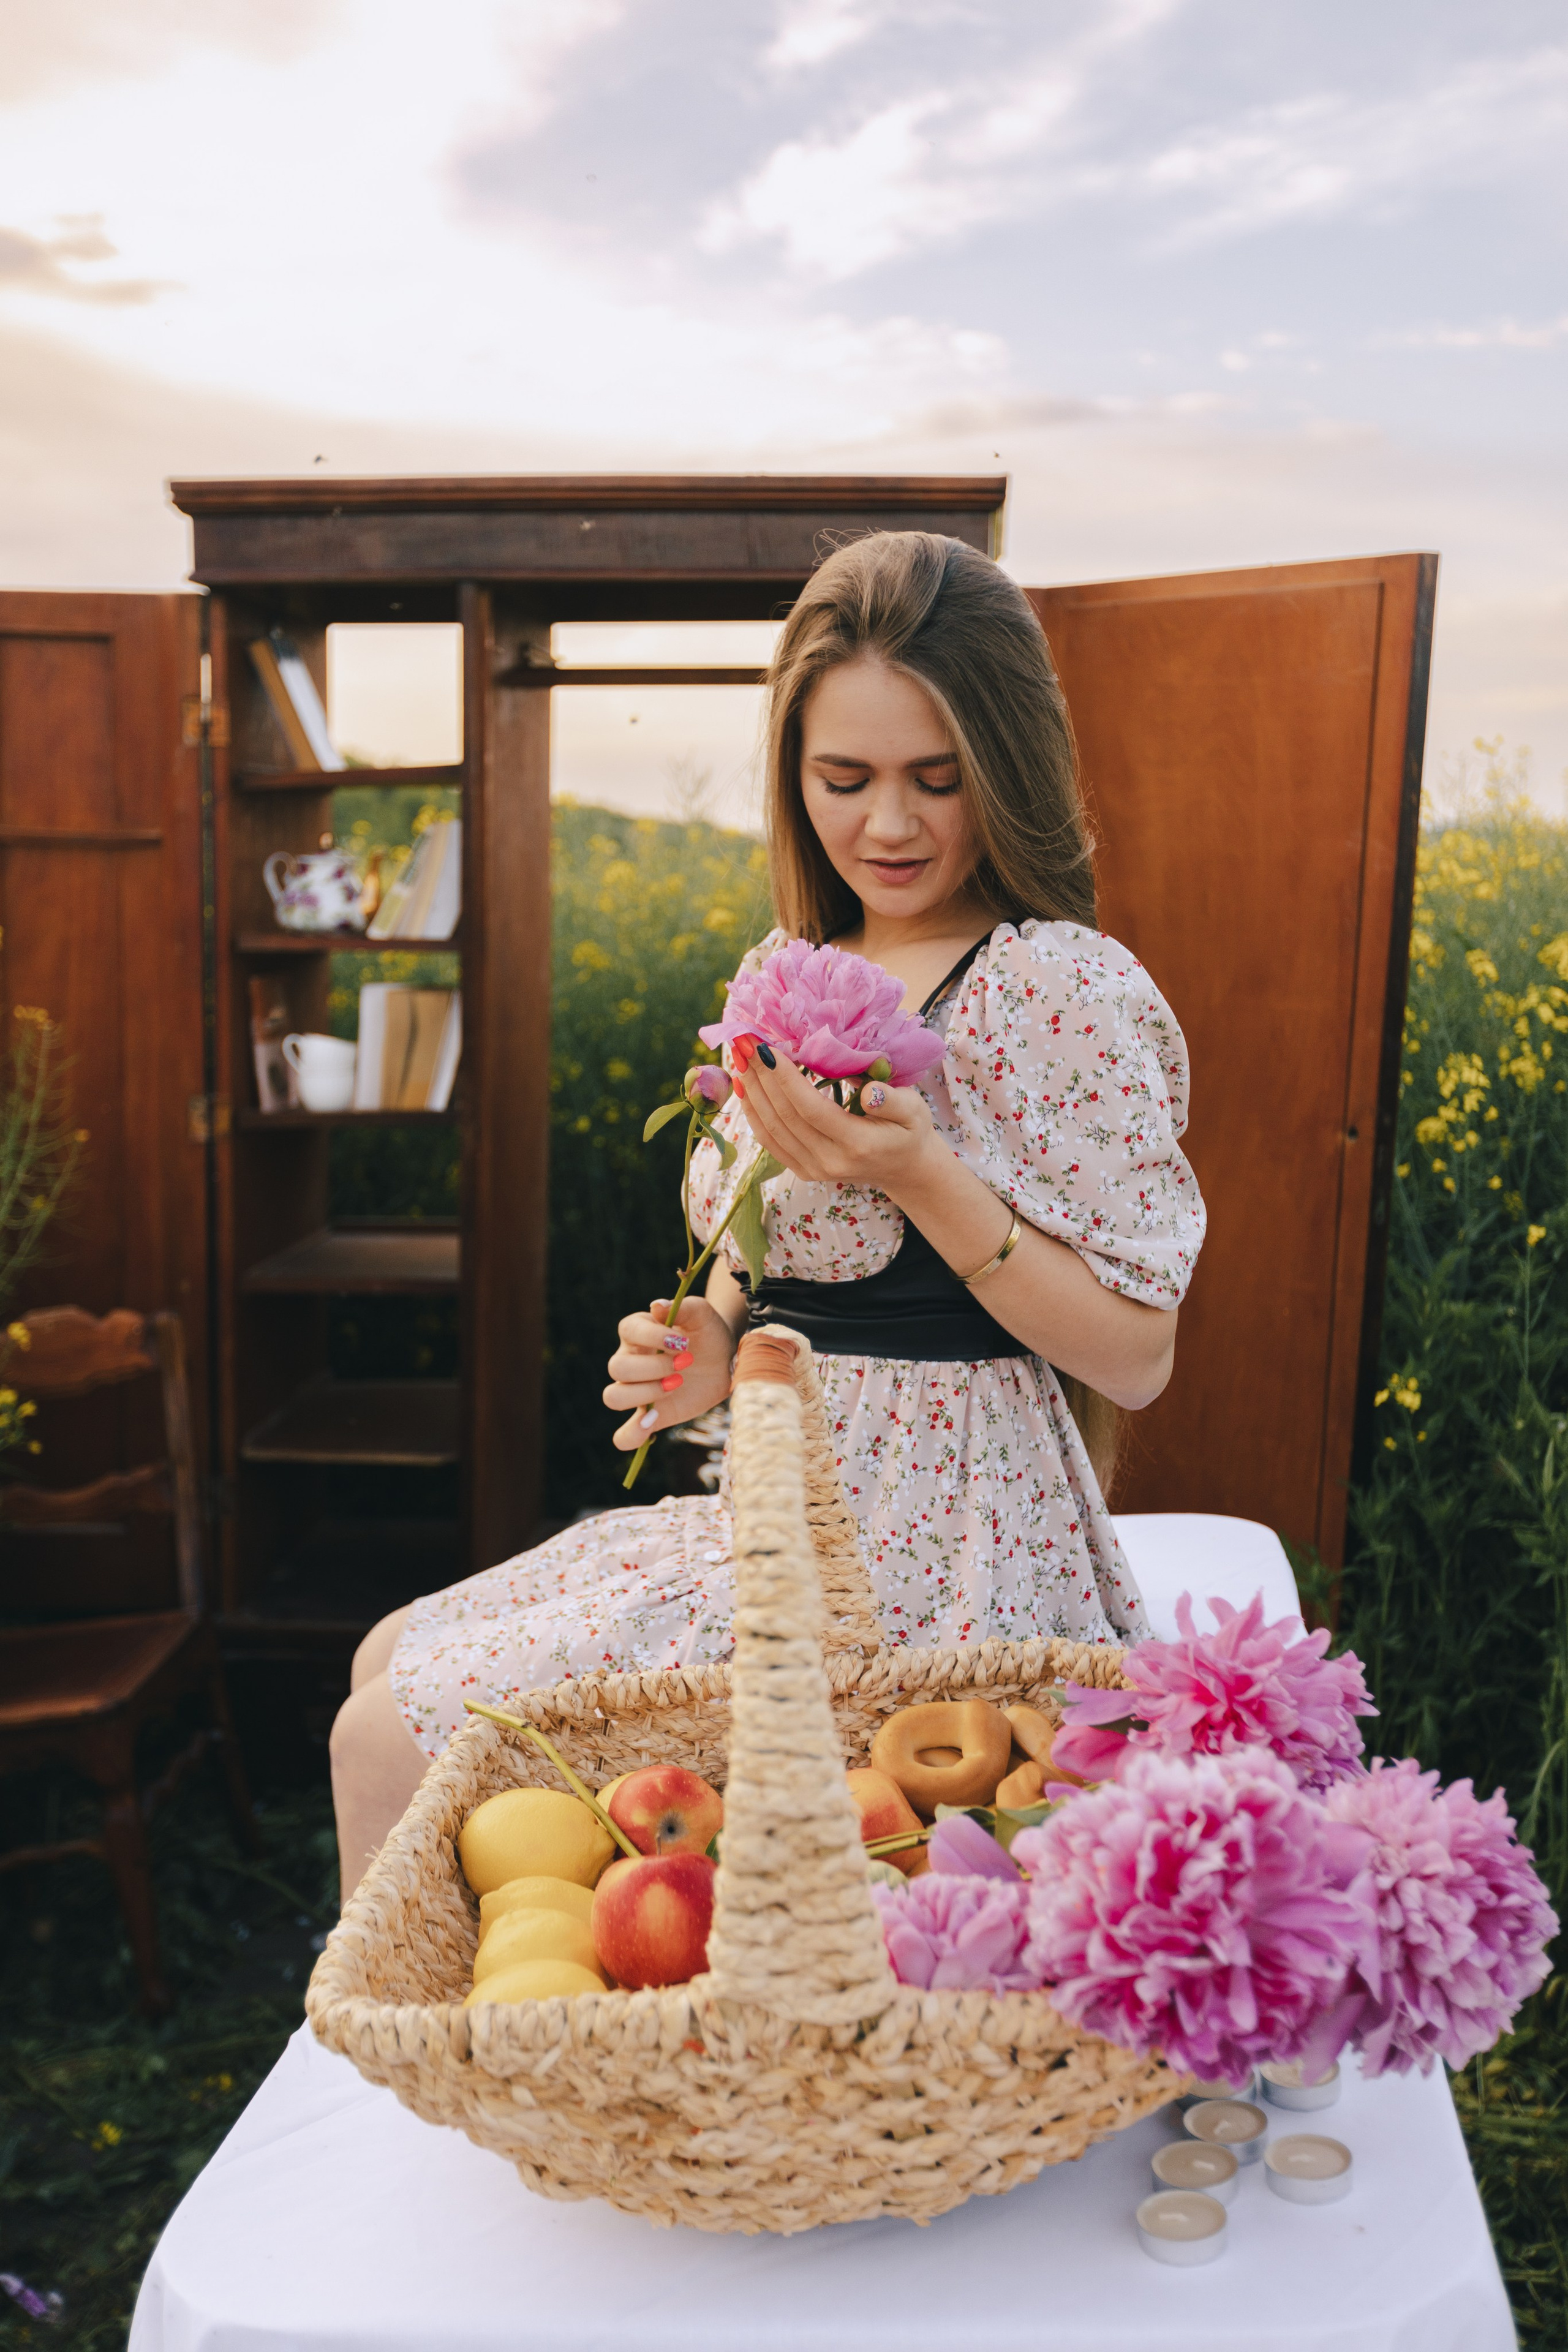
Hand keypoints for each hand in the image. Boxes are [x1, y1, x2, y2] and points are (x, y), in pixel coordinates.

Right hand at [604, 1292, 734, 1452]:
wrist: (727, 1362)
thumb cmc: (709, 1333)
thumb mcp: (703, 1315)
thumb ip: (684, 1307)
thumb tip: (656, 1306)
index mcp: (638, 1331)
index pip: (628, 1331)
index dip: (652, 1337)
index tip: (683, 1341)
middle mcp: (631, 1361)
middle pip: (617, 1367)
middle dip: (653, 1367)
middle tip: (686, 1364)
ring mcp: (637, 1391)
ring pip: (613, 1396)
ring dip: (643, 1394)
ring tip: (675, 1385)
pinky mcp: (650, 1417)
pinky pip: (624, 1435)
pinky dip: (630, 1435)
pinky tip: (650, 1424)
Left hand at [732, 1042, 938, 1195]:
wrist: (904, 1167)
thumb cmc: (908, 1129)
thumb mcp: (915, 1110)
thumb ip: (892, 1100)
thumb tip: (868, 1091)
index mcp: (858, 1144)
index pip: (811, 1108)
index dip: (784, 1077)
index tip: (766, 1046)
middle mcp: (830, 1162)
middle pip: (784, 1116)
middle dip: (760, 1076)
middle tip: (743, 1041)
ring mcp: (814, 1169)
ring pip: (771, 1128)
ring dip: (751, 1091)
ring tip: (738, 1057)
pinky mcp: (803, 1171)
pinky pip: (770, 1141)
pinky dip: (753, 1113)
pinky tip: (744, 1087)